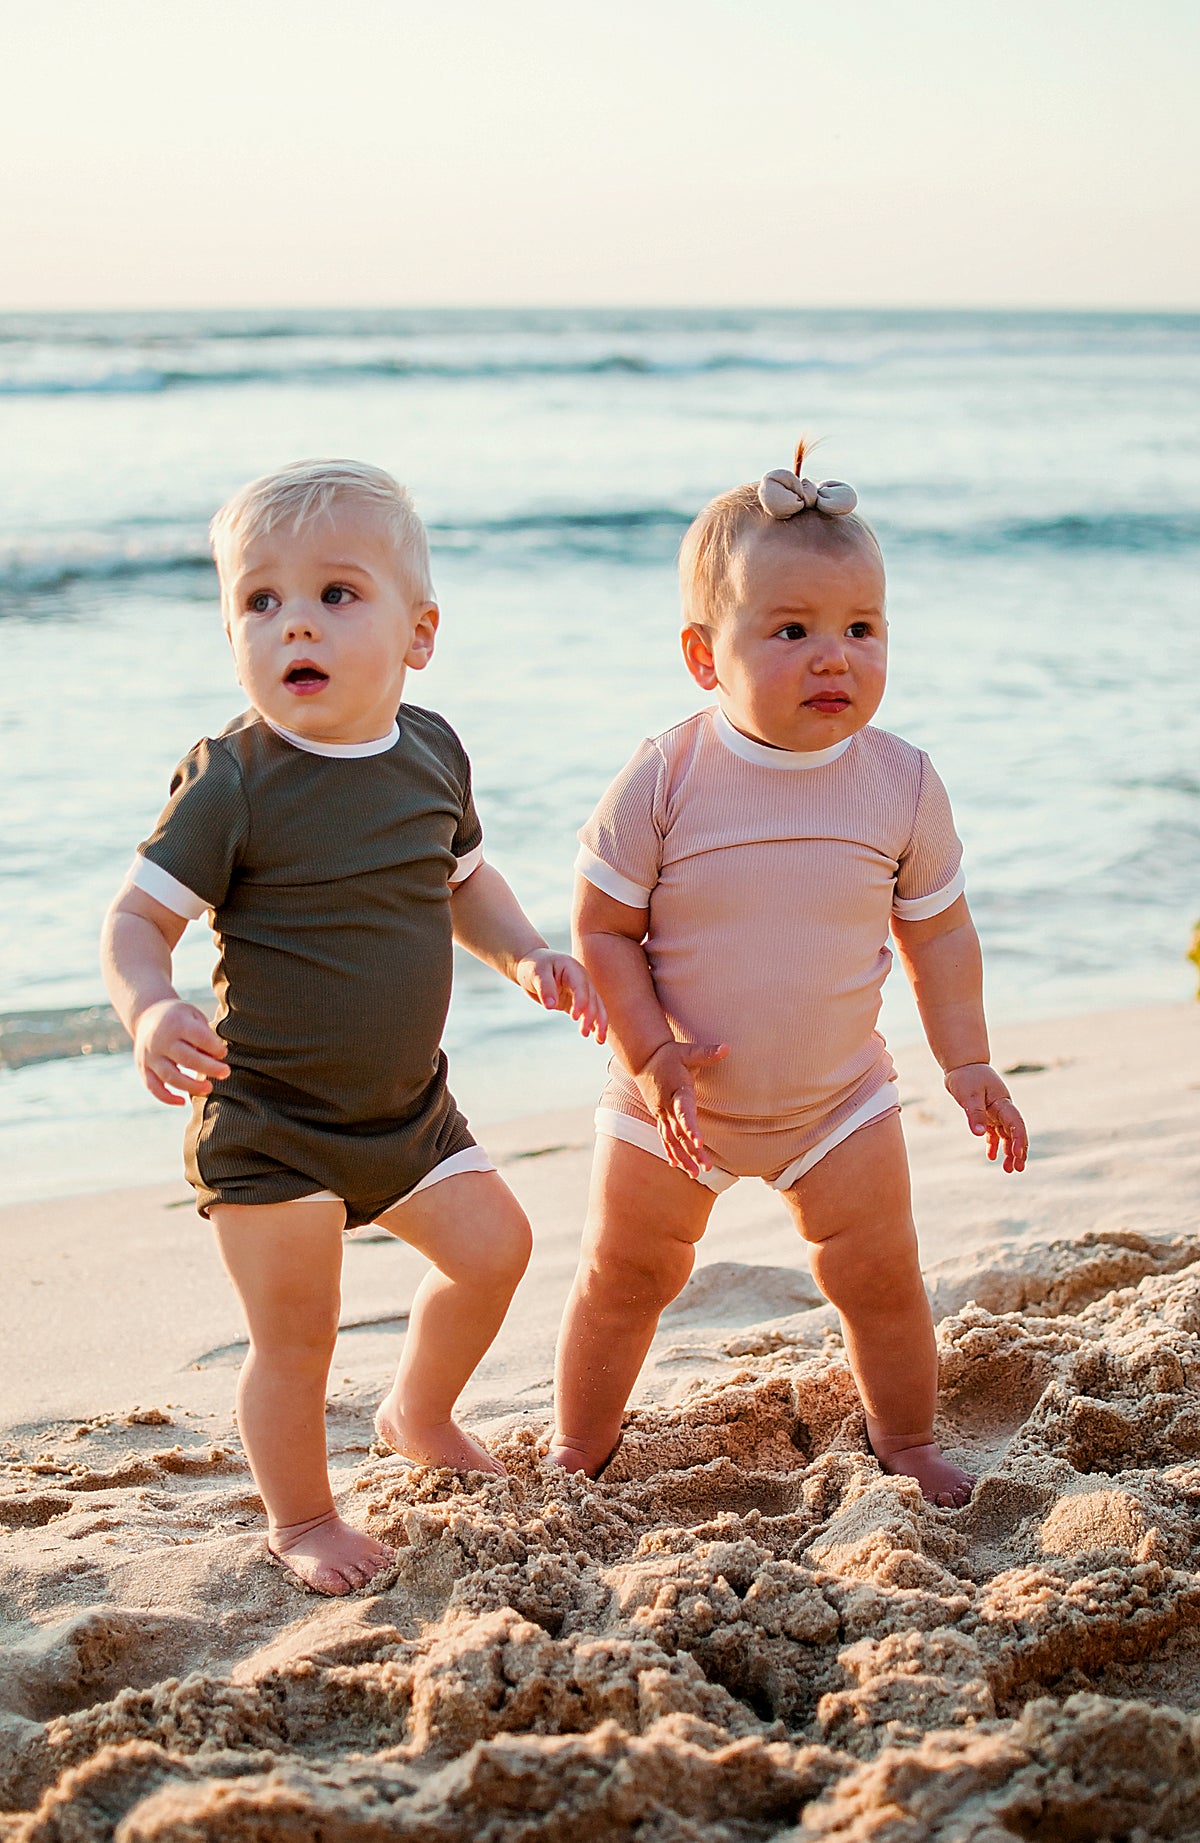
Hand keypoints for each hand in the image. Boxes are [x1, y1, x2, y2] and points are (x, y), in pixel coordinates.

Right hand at [133, 999, 228, 1105]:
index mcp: (176, 1023)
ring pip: (170, 1076)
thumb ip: (205, 1035)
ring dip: (191, 1086)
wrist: (147, 1016)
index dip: (213, 1047)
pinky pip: (153, 1087)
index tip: (224, 1053)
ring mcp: (149, 1056)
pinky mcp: (143, 1068)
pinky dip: (167, 1098)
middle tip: (226, 1073)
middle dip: (208, 1068)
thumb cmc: (180, 1019)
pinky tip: (183, 1102)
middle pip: (186, 1058)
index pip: (198, 1037)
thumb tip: (217, 1059)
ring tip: (209, 1088)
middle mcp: (160, 1040)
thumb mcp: (193, 1016)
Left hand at [515, 949, 607, 1041]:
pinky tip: (598, 1036)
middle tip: (584, 1033)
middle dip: (591, 1016)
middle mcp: (581, 979)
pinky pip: (590, 1012)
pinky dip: (595, 1023)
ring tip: (599, 1040)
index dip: (581, 1001)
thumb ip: (545, 988)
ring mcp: (581, 989)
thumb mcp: (536, 974)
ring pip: (596, 1006)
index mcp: (572, 968)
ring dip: (599, 1022)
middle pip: (591, 998)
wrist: (532, 965)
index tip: (575, 1018)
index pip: (581, 986)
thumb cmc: (533, 966)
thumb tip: (550, 1006)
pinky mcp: (577, 1000)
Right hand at [635, 1039, 728, 1177]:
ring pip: (671, 1140)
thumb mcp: (688, 1051)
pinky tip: (677, 1165)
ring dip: (683, 1157)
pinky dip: (670, 1152)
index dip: (690, 1128)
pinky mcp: (659, 1117)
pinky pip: (664, 1137)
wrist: (644, 1058)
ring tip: (695, 1174)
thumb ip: (707, 1052)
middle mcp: (666, 1106)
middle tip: (705, 1168)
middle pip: (679, 1133)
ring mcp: (661, 1114)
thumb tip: (727, 1047)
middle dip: (691, 1152)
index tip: (699, 1143)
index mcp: (676, 1091)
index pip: (683, 1112)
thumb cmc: (669, 1055)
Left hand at [944, 1063, 1027, 1172]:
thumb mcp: (969, 1095)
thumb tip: (979, 1134)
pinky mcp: (986, 1114)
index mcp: (1002, 1102)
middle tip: (1017, 1169)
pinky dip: (994, 1144)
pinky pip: (993, 1132)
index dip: (1018, 1139)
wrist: (962, 1064)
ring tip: (1008, 1169)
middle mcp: (1002, 1109)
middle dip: (1018, 1151)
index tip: (1017, 1154)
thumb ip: (974, 1114)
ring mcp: (996, 1112)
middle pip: (1015, 1132)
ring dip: (1008, 1151)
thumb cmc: (966, 1076)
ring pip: (1006, 1135)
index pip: (1015, 1123)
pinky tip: (991, 1156)